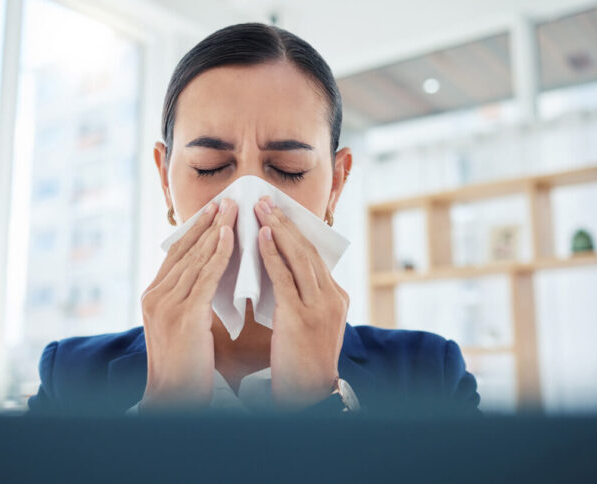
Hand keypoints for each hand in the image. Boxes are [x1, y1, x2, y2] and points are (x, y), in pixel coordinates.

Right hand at [139, 198, 236, 412]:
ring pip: (196, 258)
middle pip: (185, 250)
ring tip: (233, 208)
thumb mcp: (184, 326)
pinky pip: (205, 277)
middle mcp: (155, 295)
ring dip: (216, 231)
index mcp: (153, 296)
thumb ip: (191, 299)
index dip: (195, 230)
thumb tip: (211, 277)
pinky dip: (218, 254)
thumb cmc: (186, 367)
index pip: (176, 254)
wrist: (173, 399)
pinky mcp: (184, 315)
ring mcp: (167, 305)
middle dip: (207, 223)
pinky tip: (231, 236)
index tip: (213, 211)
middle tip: (226, 199)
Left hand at [254, 195, 349, 409]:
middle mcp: (332, 298)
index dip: (295, 231)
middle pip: (308, 250)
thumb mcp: (307, 324)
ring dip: (278, 229)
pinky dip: (273, 254)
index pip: (315, 255)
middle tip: (265, 199)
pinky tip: (260, 237)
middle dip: (286, 222)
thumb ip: (297, 297)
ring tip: (260, 208)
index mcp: (336, 297)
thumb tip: (275, 271)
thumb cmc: (301, 362)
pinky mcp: (301, 318)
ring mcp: (319, 307)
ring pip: (298, 258)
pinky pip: (285, 278)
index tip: (278, 211)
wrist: (308, 396)